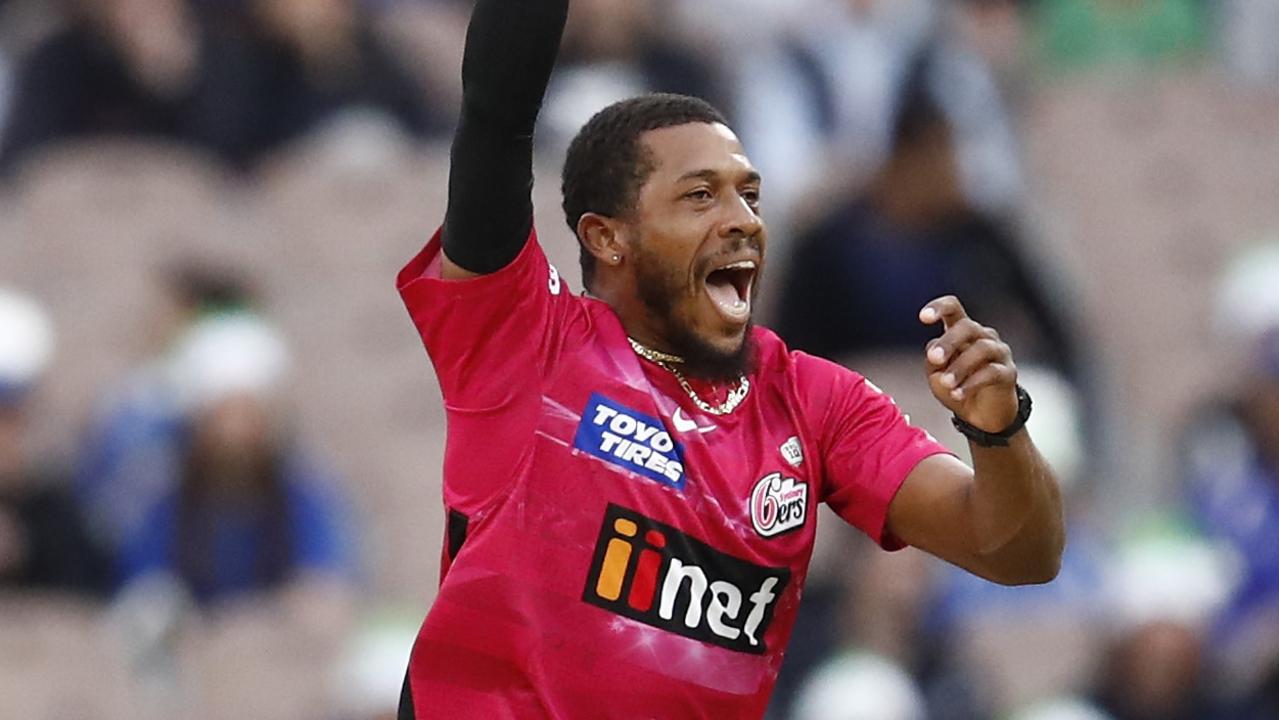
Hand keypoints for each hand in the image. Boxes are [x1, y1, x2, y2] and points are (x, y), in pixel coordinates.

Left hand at [919, 296, 1017, 432]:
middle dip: (949, 342)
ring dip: (960, 367)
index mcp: (961, 332)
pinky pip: (992, 372)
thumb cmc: (957, 387)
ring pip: (981, 349)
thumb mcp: (936, 374)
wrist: (983, 416)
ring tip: (947, 384)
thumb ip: (933, 361)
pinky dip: (972, 384)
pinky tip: (958, 395)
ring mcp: (999, 352)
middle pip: (967, 327)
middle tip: (934, 359)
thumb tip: (935, 350)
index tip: (923, 318)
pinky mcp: (1008, 373)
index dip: (939, 308)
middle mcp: (983, 336)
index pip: (953, 308)